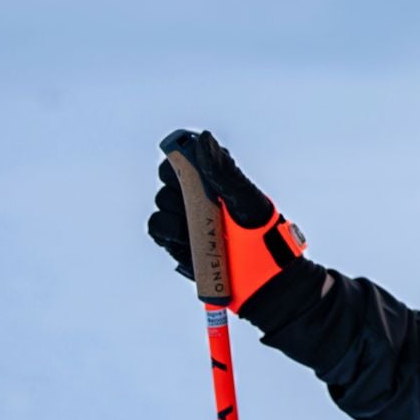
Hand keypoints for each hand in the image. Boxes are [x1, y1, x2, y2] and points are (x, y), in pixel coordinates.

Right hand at [147, 128, 307, 312]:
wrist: (262, 281)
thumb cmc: (261, 236)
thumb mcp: (244, 200)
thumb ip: (224, 171)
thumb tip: (203, 138)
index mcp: (218, 178)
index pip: (191, 154)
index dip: (184, 152)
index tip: (186, 158)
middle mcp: (200, 194)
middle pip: (171, 174)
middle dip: (178, 182)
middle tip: (197, 194)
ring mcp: (187, 216)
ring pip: (163, 199)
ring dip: (175, 207)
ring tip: (198, 222)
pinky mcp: (176, 240)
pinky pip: (157, 225)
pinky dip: (167, 227)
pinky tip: (184, 235)